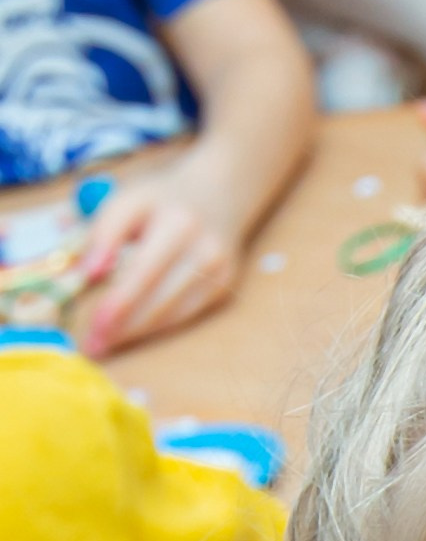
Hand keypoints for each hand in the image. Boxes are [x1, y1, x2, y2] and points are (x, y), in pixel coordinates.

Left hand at [76, 166, 242, 348]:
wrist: (220, 194)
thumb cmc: (164, 199)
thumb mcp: (127, 201)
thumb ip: (102, 233)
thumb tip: (87, 274)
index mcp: (178, 223)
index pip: (142, 270)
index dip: (117, 302)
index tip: (93, 326)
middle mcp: (204, 249)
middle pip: (159, 298)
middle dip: (122, 326)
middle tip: (93, 346)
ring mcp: (219, 272)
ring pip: (172, 313)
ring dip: (137, 333)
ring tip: (107, 343)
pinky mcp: (224, 287)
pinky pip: (185, 315)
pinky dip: (157, 327)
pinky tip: (134, 332)